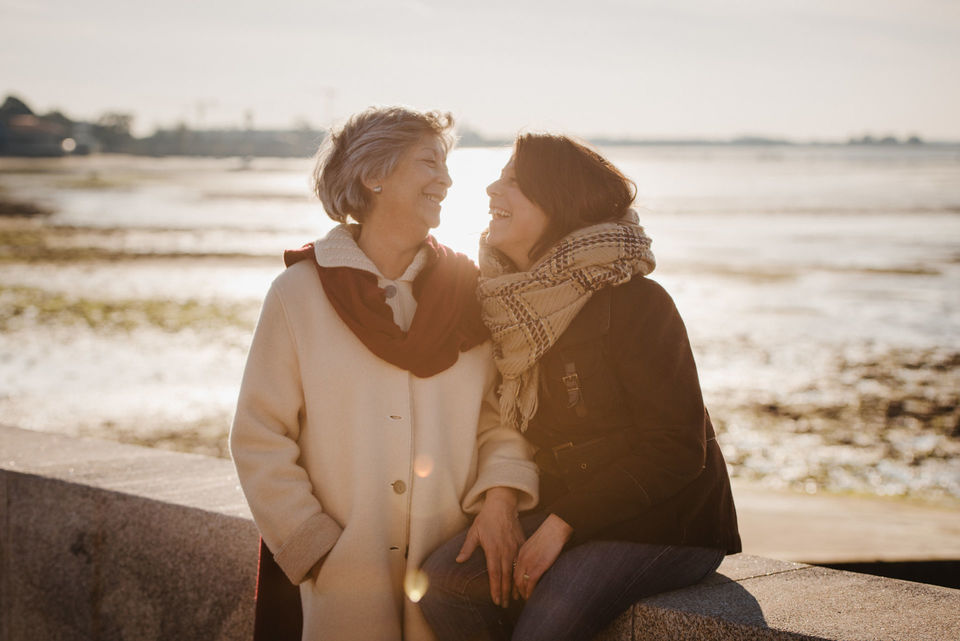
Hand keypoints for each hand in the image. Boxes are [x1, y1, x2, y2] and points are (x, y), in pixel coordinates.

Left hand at [456, 487, 523, 607]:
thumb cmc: (486, 519)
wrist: (502, 505)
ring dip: (515, 586)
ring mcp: (515, 547)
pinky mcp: (521, 544)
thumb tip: (458, 560)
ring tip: (514, 599)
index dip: (495, 588)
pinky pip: (522, 561)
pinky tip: (522, 581)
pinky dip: (522, 573)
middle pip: (506, 576)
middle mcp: (505, 550)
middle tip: (504, 605)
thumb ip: (467, 547)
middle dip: (505, 592)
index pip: (494, 574)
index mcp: (493, 549)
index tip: (495, 600)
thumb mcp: (474, 532)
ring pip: (515, 571)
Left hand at [512, 514, 572, 600]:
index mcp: (519, 552)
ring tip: (525, 599)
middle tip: (516, 598)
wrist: (555, 529)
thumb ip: (530, 553)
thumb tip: (531, 562)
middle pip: (513, 578)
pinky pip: (530, 583)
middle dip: (514, 590)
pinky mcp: (537, 567)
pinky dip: (529, 592)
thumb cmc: (548, 534)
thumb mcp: (533, 543)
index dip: (511, 581)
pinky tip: (530, 597)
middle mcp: (521, 559)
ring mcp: (528, 563)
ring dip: (522, 593)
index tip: (511, 589)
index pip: (511, 570)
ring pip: (520, 583)